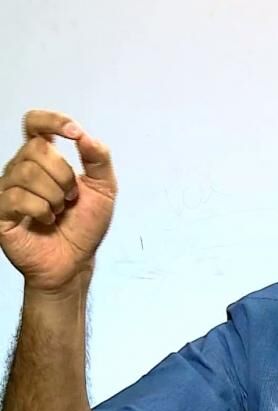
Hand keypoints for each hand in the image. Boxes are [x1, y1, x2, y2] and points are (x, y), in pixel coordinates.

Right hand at [0, 110, 116, 291]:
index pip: (35, 124)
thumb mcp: (104, 188)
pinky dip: (42, 210)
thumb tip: (85, 135)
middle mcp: (22, 169)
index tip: (74, 133)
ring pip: (27, 172)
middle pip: (37, 149)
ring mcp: (8, 189)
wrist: (76, 260)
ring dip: (55, 195)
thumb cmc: (85, 224)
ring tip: (59, 211)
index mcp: (45, 159)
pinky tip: (47, 220)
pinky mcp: (0, 212)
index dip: (52, 121)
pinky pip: (18, 198)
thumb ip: (99, 158)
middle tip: (71, 197)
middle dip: (64, 175)